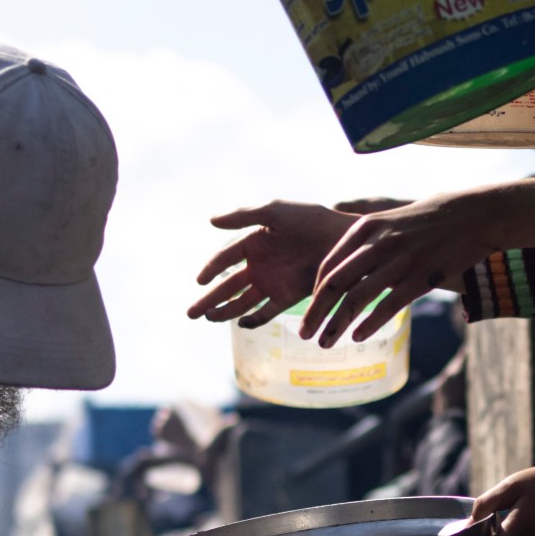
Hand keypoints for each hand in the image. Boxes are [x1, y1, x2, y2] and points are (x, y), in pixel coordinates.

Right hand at [190, 201, 360, 327]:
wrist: (344, 239)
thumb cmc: (310, 220)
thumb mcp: (274, 212)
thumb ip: (243, 216)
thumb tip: (210, 221)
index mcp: (253, 242)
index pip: (225, 258)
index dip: (210, 268)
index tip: (199, 280)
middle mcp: (260, 265)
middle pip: (227, 285)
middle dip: (209, 299)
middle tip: (191, 314)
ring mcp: (273, 283)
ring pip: (242, 301)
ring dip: (225, 311)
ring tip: (209, 318)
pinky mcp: (289, 297)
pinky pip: (267, 312)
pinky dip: (255, 319)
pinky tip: (242, 323)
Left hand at [307, 193, 501, 345]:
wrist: (473, 214)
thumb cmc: (431, 218)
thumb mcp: (391, 220)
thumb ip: (367, 241)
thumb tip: (346, 264)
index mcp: (366, 228)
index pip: (328, 266)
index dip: (314, 294)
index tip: (310, 312)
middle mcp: (377, 244)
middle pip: (334, 284)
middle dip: (315, 313)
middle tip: (303, 334)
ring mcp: (399, 261)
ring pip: (356, 298)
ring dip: (336, 325)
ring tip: (325, 343)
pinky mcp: (421, 277)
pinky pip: (388, 305)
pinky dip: (370, 323)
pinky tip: (358, 336)